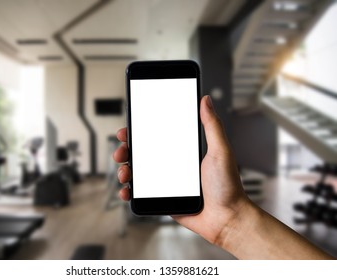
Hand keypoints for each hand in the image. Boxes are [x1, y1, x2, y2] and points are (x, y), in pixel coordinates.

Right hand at [113, 96, 248, 244]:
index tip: (128, 129)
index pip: (156, 137)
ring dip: (125, 170)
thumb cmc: (228, 186)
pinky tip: (127, 191)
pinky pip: (141, 194)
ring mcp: (165, 183)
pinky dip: (129, 192)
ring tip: (125, 173)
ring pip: (137, 173)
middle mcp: (171, 165)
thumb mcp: (220, 151)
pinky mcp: (163, 199)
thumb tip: (205, 100)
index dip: (138, 132)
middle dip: (125, 150)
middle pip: (141, 154)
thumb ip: (212, 125)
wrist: (227, 219)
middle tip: (121, 151)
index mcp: (182, 152)